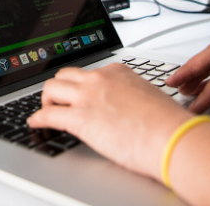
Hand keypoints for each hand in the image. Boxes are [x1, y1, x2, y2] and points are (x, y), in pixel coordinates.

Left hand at [27, 64, 192, 179]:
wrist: (172, 137)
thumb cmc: (168, 124)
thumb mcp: (148, 98)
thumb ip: (132, 97)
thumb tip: (128, 108)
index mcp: (117, 72)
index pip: (89, 72)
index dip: (80, 85)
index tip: (78, 93)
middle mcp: (100, 79)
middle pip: (65, 75)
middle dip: (58, 88)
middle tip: (57, 101)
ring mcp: (88, 97)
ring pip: (51, 88)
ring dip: (46, 100)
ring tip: (47, 112)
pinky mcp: (80, 119)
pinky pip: (48, 115)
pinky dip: (38, 119)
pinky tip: (36, 123)